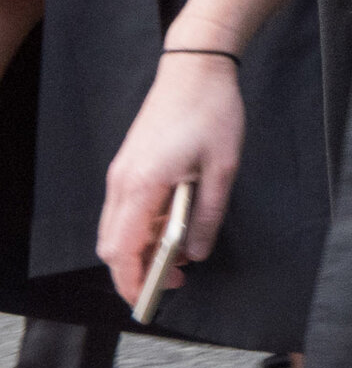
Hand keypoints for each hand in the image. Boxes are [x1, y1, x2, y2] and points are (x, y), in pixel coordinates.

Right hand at [97, 51, 244, 297]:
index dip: (131, 281)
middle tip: (173, 278)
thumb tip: (196, 254)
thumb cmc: (212, 112)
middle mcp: (121, 183)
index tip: (149, 300)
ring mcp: (121, 173)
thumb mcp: (223, 168)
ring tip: (180, 252)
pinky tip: (173, 225)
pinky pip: (125, 210)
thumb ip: (208, 216)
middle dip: (136, 270)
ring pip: (117, 229)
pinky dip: (143, 226)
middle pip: (112, 246)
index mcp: (141, 186)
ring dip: (141, 247)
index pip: (122, 252)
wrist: (195, 68)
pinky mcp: (128, 165)